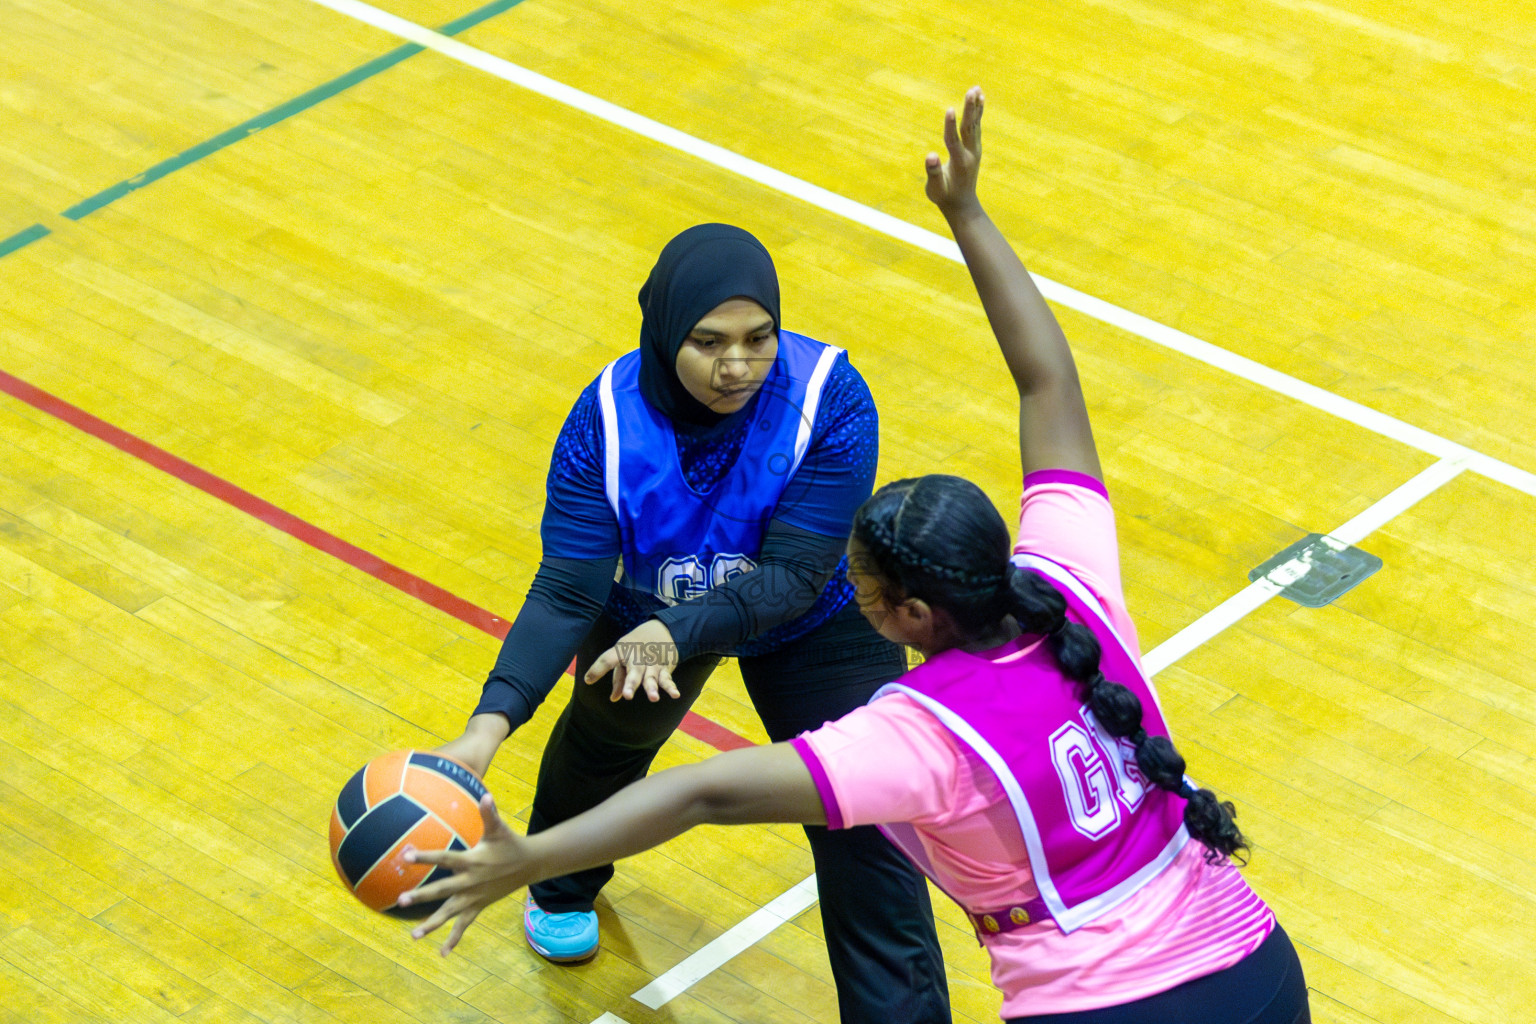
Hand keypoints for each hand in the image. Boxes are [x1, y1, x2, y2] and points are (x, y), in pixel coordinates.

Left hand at [399, 793, 530, 954]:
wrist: (531, 864)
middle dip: (422, 895)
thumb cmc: (511, 843)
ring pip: (449, 913)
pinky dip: (454, 939)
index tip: (405, 855)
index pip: (444, 858)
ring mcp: (474, 897)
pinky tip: (442, 953)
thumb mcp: (499, 829)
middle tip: (400, 900)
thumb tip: (485, 795)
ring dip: (432, 924)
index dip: (425, 856)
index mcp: (472, 861)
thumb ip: (489, 813)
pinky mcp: (479, 907)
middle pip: (442, 890)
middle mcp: (471, 882)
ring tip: (413, 935)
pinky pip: (464, 925)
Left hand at [584, 618, 680, 701]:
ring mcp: (652, 663)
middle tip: (627, 696)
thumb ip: (619, 678)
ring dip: (652, 687)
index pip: (607, 659)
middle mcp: (637, 657)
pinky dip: (671, 687)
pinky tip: (675, 694)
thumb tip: (614, 698)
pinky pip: (667, 678)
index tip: (588, 680)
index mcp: (622, 651)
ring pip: (651, 676)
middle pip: (633, 671)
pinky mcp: (664, 667)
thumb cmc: (636, 647)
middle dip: (630, 683)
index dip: (597, 670)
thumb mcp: (624, 657)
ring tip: (653, 698)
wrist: (663, 629)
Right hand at [925, 86, 983, 215]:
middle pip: (969, 128)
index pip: (954, 141)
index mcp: (959, 163)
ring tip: (976, 89)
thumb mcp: (935, 189)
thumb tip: (930, 156)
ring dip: (975, 107)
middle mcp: (970, 154)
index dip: (950, 125)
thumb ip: (933, 173)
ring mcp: (975, 150)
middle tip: (972, 90)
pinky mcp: (975, 148)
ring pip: (975, 125)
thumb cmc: (944, 196)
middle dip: (970, 109)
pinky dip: (978, 112)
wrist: (962, 204)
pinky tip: (979, 100)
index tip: (950, 109)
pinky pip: (976, 126)